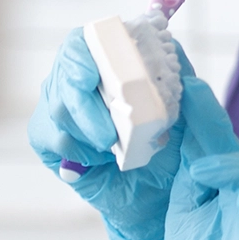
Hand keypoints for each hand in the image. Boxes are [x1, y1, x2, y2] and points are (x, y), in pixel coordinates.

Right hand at [29, 26, 232, 239]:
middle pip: (64, 72)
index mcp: (114, 63)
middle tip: (108, 136)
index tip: (91, 77)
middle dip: (84, 104)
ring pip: (56, 105)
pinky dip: (75, 148)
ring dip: (87, 130)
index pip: (84, 42)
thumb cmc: (176, 149)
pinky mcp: (50, 138)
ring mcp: (64, 106)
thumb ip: (182, 76)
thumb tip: (172, 44)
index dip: (82, 54)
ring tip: (114, 150)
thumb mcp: (189, 110)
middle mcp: (84, 79)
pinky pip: (49, 135)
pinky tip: (96, 160)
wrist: (163, 197)